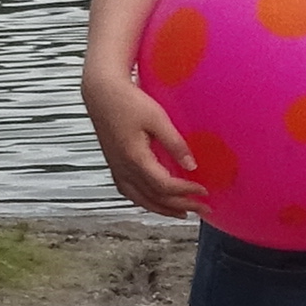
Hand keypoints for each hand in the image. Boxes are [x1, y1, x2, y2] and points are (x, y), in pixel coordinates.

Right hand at [82, 63, 206, 220]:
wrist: (101, 92)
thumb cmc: (128, 101)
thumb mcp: (157, 118)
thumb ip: (175, 143)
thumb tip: (192, 165)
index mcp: (135, 157)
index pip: (164, 185)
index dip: (186, 191)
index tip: (204, 191)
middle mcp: (123, 168)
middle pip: (154, 197)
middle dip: (180, 206)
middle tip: (202, 208)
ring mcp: (117, 168)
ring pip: (140, 199)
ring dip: (162, 209)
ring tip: (182, 213)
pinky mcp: (114, 164)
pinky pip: (130, 192)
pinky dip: (145, 201)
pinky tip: (155, 201)